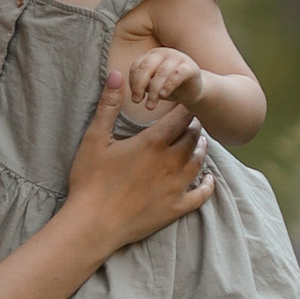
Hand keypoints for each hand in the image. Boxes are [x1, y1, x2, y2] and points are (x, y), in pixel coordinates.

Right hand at [63, 71, 213, 250]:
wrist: (93, 224)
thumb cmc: (90, 180)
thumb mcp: (95, 138)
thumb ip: (109, 105)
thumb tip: (117, 74)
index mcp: (153, 142)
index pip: (180, 118)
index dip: (185, 108)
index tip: (186, 102)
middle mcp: (170, 162)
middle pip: (192, 138)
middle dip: (194, 127)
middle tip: (192, 122)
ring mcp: (176, 186)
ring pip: (199, 162)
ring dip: (201, 149)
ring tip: (199, 142)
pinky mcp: (176, 208)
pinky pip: (201, 194)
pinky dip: (208, 184)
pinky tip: (209, 179)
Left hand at [124, 47, 204, 114]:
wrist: (194, 90)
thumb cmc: (169, 88)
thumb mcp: (152, 87)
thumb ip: (143, 85)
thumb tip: (131, 91)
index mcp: (151, 56)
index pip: (136, 66)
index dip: (132, 83)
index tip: (134, 98)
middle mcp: (163, 53)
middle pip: (146, 66)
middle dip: (139, 85)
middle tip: (137, 101)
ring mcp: (178, 58)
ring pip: (161, 72)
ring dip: (154, 90)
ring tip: (150, 105)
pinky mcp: (190, 67)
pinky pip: (177, 74)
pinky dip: (169, 85)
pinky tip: (164, 96)